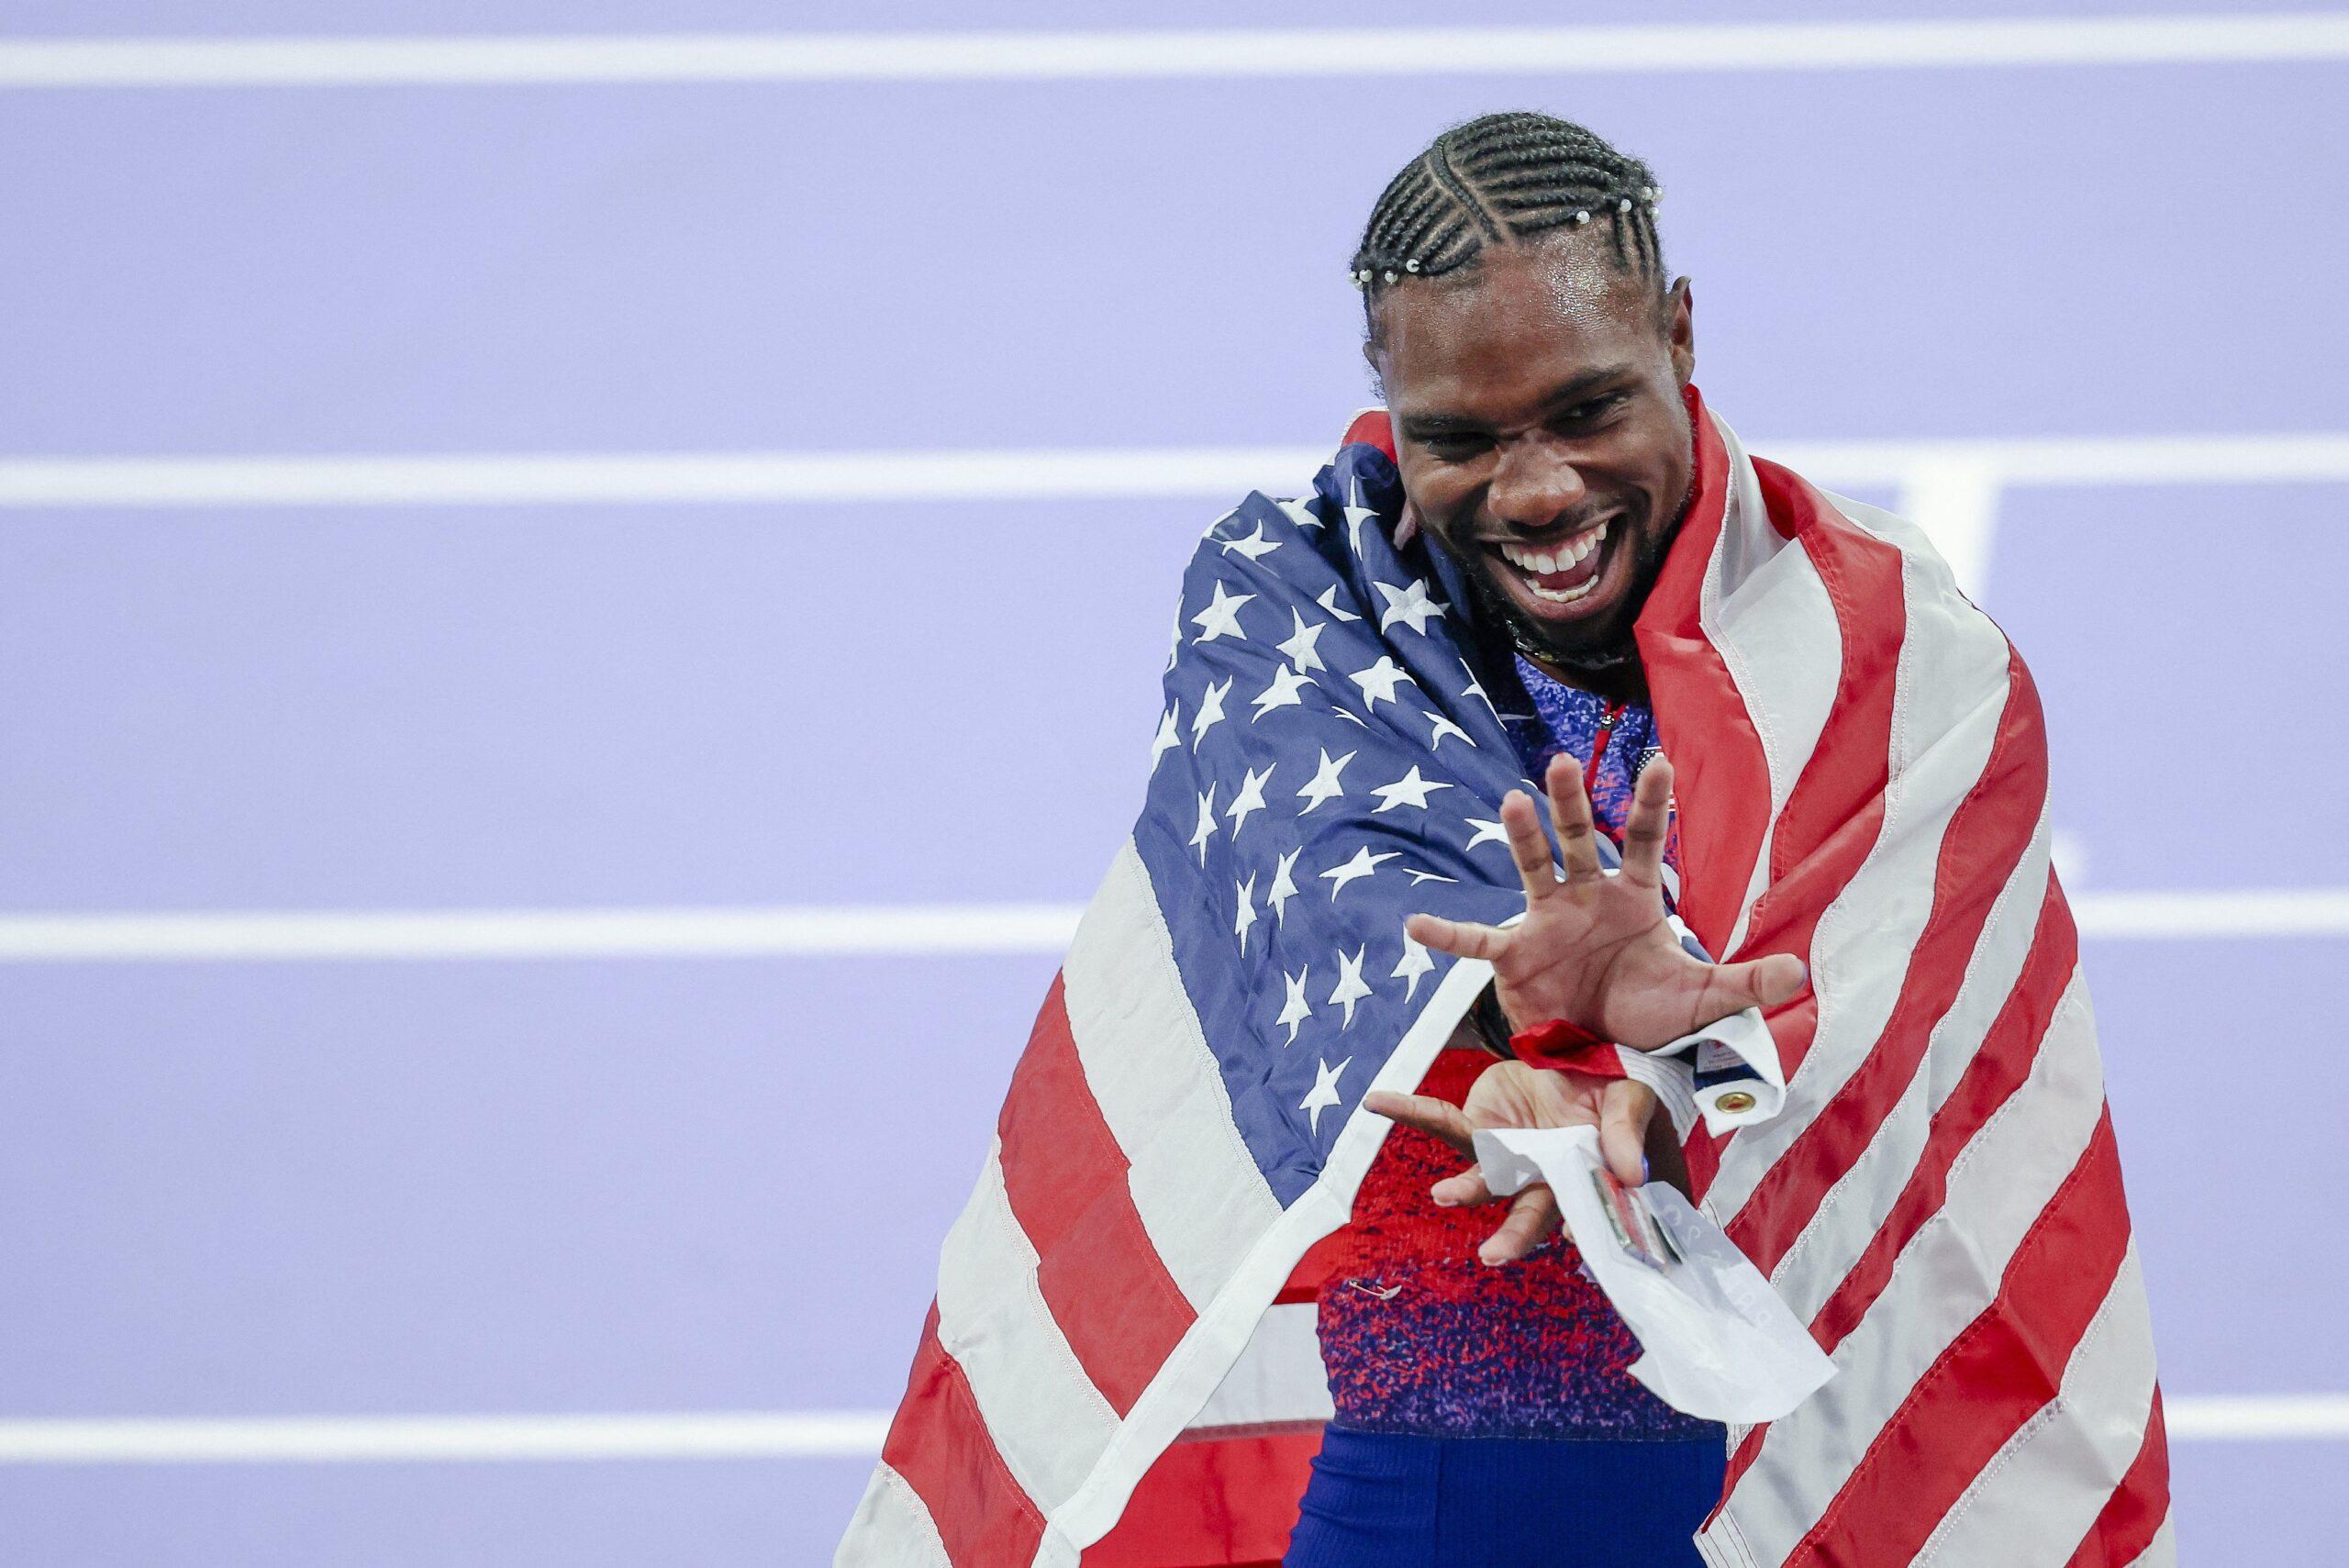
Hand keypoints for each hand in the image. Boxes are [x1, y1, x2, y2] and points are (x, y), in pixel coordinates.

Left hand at [1365, 1062, 1656, 1266]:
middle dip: (1512, 1238)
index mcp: (1581, 1182)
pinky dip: (1408, 1111)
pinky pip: (1440, 1122)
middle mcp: (1538, 1180)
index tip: (1572, 1236)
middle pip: (1525, 1215)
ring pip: (1480, 1178)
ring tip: (1445, 1194)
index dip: (1577, 1227)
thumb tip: (1632, 1174)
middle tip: (1494, 1255)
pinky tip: (1376, 1102)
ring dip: (1462, 1188)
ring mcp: (1502, 1157)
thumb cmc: (1607, 1094)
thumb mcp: (1630, 1100)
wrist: (1572, 1057)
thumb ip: (1627, 1131)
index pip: (1580, 1214)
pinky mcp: (1476, 1126)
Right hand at [1405, 752, 1805, 1049]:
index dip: (1652, 803)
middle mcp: (1587, 897)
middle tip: (1560, 762)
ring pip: (1533, 867)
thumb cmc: (1651, 1015)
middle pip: (1580, 839)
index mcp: (1635, 899)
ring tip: (1513, 800)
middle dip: (1571, 801)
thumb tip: (1800, 974)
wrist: (1607, 1052)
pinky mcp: (1516, 957)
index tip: (1659, 760)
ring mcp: (1547, 921)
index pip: (1646, 841)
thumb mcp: (1705, 1000)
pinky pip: (1478, 942)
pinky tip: (1416, 926)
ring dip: (1523, 836)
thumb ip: (1747, 983)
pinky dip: (1448, 937)